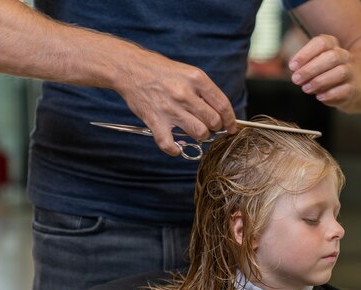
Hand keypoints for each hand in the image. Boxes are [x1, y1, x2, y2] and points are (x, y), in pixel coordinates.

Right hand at [115, 48, 236, 156]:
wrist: (129, 68)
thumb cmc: (160, 71)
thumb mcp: (188, 72)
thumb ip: (204, 91)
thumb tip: (220, 113)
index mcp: (197, 79)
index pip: (223, 105)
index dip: (230, 120)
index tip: (231, 127)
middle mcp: (185, 94)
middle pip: (213, 122)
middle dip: (215, 128)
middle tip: (208, 126)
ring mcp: (170, 108)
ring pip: (199, 133)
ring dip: (199, 136)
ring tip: (193, 131)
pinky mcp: (155, 120)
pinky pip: (169, 144)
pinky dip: (174, 150)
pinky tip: (175, 146)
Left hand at [288, 34, 353, 108]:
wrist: (355, 83)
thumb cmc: (326, 72)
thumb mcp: (313, 64)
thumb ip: (302, 65)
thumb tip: (293, 68)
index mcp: (332, 45)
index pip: (321, 43)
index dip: (305, 54)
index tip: (292, 66)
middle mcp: (343, 56)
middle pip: (331, 57)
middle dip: (310, 69)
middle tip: (296, 79)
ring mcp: (351, 72)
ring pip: (340, 72)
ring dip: (320, 81)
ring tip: (306, 89)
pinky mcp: (354, 88)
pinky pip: (345, 90)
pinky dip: (330, 94)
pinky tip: (319, 96)